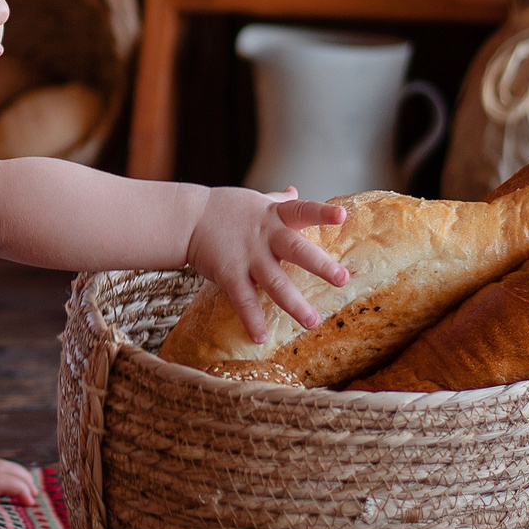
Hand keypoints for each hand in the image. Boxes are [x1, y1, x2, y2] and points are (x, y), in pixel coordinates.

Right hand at [187, 187, 350, 341]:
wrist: (186, 218)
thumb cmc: (225, 209)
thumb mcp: (254, 202)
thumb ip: (277, 200)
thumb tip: (294, 191)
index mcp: (274, 216)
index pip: (301, 211)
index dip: (321, 214)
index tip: (342, 217)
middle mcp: (265, 236)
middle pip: (296, 250)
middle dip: (319, 265)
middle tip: (342, 279)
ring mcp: (247, 256)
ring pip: (274, 282)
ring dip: (294, 304)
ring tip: (312, 322)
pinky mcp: (229, 274)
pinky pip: (243, 300)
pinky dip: (251, 319)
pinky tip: (261, 337)